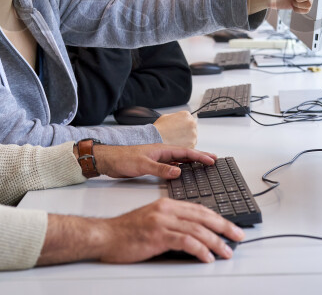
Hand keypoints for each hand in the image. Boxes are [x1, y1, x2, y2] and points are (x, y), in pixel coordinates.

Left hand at [92, 142, 216, 179]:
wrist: (108, 161)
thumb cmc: (122, 159)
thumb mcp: (143, 165)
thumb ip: (161, 169)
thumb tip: (178, 172)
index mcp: (161, 150)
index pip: (185, 153)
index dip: (199, 156)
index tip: (211, 160)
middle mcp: (161, 153)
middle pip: (185, 155)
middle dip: (199, 157)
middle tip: (213, 160)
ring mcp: (157, 159)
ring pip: (179, 161)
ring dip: (191, 163)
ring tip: (203, 165)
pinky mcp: (152, 165)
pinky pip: (171, 166)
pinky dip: (180, 168)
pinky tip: (183, 172)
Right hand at [95, 198, 244, 262]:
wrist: (105, 236)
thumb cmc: (126, 231)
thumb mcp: (153, 220)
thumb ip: (173, 222)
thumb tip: (195, 233)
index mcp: (167, 204)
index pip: (200, 209)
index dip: (218, 218)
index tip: (230, 227)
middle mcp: (166, 209)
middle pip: (203, 217)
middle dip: (224, 227)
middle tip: (238, 236)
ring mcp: (162, 222)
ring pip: (198, 230)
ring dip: (216, 242)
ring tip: (226, 251)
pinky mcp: (157, 235)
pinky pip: (185, 242)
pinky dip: (200, 250)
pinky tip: (207, 257)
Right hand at [153, 110, 197, 147]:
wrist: (157, 139)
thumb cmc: (160, 128)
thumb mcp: (166, 116)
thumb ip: (176, 116)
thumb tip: (177, 119)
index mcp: (186, 115)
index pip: (189, 118)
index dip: (183, 124)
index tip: (180, 127)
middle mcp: (192, 123)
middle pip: (192, 127)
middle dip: (186, 131)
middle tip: (177, 134)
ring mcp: (193, 134)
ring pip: (192, 137)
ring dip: (187, 139)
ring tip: (176, 140)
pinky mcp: (192, 144)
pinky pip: (191, 145)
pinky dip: (186, 145)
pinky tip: (178, 144)